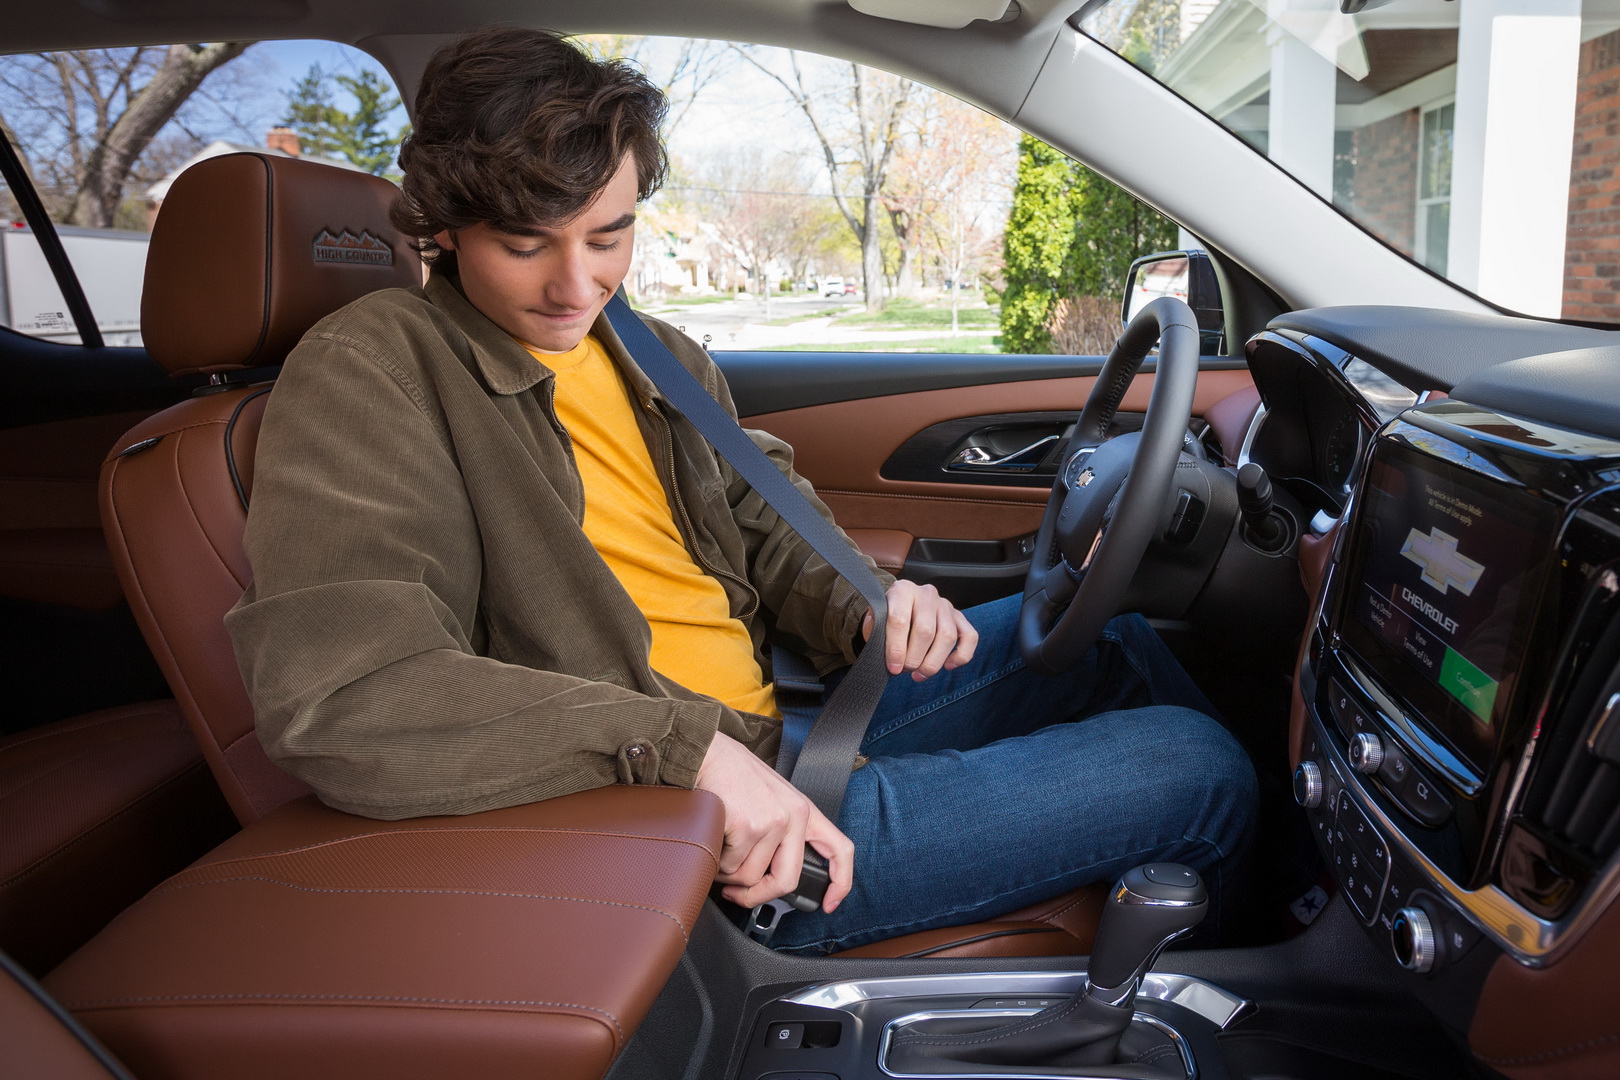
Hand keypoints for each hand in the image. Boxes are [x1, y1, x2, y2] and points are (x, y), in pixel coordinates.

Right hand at [695, 730, 854, 911]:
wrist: (706, 753)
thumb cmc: (732, 775)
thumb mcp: (771, 798)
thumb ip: (781, 831)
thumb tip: (770, 876)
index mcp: (804, 810)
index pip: (840, 849)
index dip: (840, 883)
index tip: (830, 904)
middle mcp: (794, 816)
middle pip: (786, 880)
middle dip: (757, 896)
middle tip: (738, 894)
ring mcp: (772, 821)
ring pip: (750, 877)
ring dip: (728, 875)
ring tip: (720, 851)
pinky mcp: (748, 826)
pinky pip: (729, 866)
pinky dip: (716, 863)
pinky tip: (713, 841)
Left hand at [862, 580, 978, 681]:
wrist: (898, 606)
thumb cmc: (885, 617)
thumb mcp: (874, 621)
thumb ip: (877, 634)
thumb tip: (891, 660)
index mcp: (902, 590)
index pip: (900, 620)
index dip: (896, 648)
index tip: (893, 668)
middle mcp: (926, 594)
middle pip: (925, 631)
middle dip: (914, 658)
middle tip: (905, 670)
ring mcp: (945, 605)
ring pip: (948, 636)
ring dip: (934, 662)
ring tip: (920, 674)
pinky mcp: (959, 617)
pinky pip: (970, 637)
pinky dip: (961, 655)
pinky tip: (947, 666)